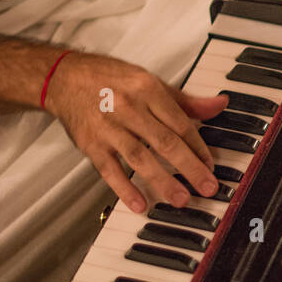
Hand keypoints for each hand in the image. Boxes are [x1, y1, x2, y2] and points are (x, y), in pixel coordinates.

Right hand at [44, 52, 228, 213]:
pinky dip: (124, 188)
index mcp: (147, 89)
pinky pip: (109, 170)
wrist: (62, 77)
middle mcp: (129, 107)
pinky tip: (140, 204)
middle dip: (189, 167)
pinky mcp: (90, 144)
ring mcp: (108, 127)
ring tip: (181, 200)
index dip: (198, 146)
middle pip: (165, 142)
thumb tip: (219, 105)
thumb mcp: (150, 81)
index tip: (210, 165)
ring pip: (140, 157)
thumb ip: (185, 100)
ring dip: (163, 181)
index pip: (180, 123)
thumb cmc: (109, 78)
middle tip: (206, 187)